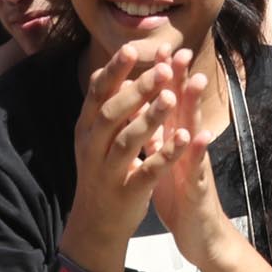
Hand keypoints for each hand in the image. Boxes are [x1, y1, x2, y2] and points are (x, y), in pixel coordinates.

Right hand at [66, 43, 175, 253]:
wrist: (95, 225)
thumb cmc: (102, 171)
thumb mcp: (95, 139)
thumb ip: (106, 107)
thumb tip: (114, 70)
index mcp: (86, 130)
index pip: (97, 94)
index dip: (114, 70)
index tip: (131, 47)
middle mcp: (93, 148)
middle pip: (112, 113)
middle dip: (136, 90)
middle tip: (162, 69)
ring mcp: (108, 172)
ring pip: (127, 141)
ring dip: (149, 118)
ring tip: (171, 97)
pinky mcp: (127, 193)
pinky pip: (148, 171)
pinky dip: (166, 154)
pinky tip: (184, 138)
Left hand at [152, 66, 237, 268]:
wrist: (197, 235)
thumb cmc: (178, 195)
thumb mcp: (163, 160)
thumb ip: (156, 135)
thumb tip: (142, 109)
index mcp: (172, 140)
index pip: (166, 102)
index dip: (161, 77)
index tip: (154, 47)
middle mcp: (186, 147)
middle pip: (183, 108)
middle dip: (180, 79)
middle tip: (180, 49)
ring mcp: (195, 165)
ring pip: (195, 131)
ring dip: (195, 106)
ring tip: (196, 80)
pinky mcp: (198, 189)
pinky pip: (197, 169)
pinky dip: (198, 152)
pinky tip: (199, 136)